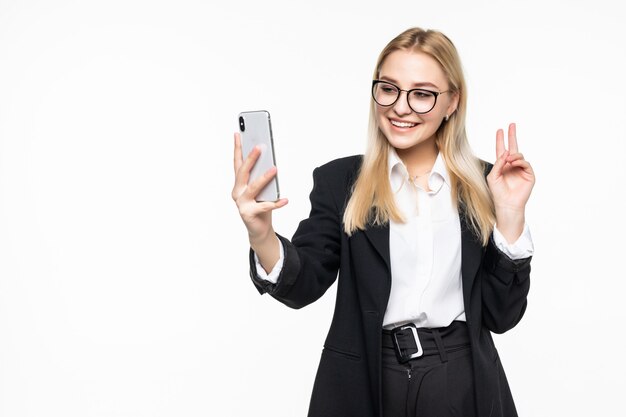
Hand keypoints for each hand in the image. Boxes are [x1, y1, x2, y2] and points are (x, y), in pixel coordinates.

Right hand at [231, 132, 287, 247]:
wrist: (258, 230)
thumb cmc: (260, 206)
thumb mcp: (261, 190)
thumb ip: (261, 178)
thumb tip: (271, 164)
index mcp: (239, 183)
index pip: (237, 163)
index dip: (237, 148)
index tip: (238, 133)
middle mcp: (237, 192)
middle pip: (243, 172)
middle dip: (251, 158)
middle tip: (260, 146)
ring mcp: (241, 203)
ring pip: (253, 188)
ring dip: (264, 178)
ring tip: (274, 169)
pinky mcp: (249, 214)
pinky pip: (264, 206)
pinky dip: (276, 203)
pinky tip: (285, 200)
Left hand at [487, 123, 534, 241]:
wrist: (507, 203)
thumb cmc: (498, 192)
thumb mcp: (493, 176)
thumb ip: (498, 163)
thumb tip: (507, 152)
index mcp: (502, 166)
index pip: (502, 150)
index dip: (501, 140)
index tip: (500, 130)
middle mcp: (512, 166)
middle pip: (513, 147)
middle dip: (512, 135)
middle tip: (511, 124)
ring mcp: (521, 170)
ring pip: (519, 155)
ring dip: (513, 155)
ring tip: (509, 159)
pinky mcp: (529, 175)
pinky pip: (525, 163)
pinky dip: (519, 161)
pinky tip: (513, 163)